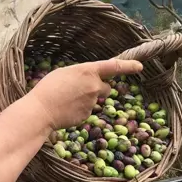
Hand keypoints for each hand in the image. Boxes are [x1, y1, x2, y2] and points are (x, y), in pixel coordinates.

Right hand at [28, 58, 142, 129]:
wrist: (41, 111)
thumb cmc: (48, 88)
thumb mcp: (64, 73)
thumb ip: (81, 74)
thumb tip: (88, 80)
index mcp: (88, 71)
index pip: (114, 66)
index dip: (129, 66)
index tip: (139, 67)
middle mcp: (94, 86)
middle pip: (106, 87)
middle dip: (98, 89)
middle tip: (80, 90)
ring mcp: (92, 102)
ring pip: (94, 100)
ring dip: (86, 100)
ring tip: (66, 100)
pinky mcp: (87, 115)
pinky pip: (87, 111)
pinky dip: (79, 111)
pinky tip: (66, 110)